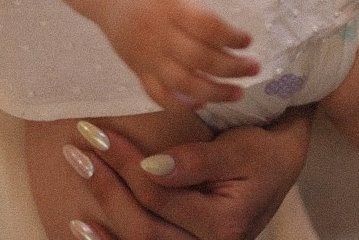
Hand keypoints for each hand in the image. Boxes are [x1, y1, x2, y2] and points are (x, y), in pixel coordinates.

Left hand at [68, 106, 313, 239]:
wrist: (281, 166)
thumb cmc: (261, 150)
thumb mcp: (239, 149)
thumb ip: (197, 161)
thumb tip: (152, 166)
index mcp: (224, 225)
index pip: (160, 193)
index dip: (124, 162)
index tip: (98, 132)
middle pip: (143, 225)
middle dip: (105, 184)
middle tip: (78, 148)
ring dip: (102, 211)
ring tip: (77, 174)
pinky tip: (83, 225)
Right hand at [99, 0, 257, 109]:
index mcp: (169, 1)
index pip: (206, 26)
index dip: (231, 37)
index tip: (248, 40)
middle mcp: (157, 31)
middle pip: (199, 58)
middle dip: (231, 68)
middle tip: (254, 68)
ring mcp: (146, 53)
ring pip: (182, 82)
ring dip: (213, 92)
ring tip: (238, 93)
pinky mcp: (137, 67)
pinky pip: (157, 94)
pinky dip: (179, 105)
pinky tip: (201, 103)